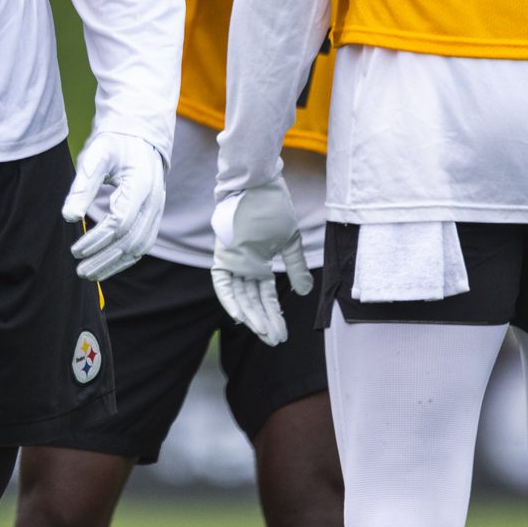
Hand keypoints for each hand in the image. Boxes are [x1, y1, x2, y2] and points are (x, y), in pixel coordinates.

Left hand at [63, 131, 166, 281]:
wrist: (140, 136)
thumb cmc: (115, 144)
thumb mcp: (96, 156)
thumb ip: (82, 186)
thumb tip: (69, 217)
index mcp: (141, 185)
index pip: (120, 222)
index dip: (97, 240)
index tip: (75, 249)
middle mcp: (154, 201)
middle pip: (131, 241)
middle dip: (104, 259)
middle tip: (80, 270)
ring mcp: (157, 210)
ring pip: (140, 247)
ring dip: (115, 264)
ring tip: (90, 273)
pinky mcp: (154, 216)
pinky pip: (143, 244)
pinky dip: (125, 259)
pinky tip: (106, 265)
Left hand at [210, 181, 312, 346]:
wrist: (259, 185)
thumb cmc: (274, 208)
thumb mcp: (289, 241)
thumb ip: (295, 267)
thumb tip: (304, 293)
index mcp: (259, 263)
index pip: (265, 296)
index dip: (274, 315)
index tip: (282, 334)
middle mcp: (244, 266)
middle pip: (252, 301)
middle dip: (264, 321)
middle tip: (274, 341)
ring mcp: (232, 261)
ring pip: (239, 296)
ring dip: (251, 316)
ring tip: (264, 334)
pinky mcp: (223, 255)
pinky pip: (223, 283)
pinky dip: (230, 300)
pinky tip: (241, 318)